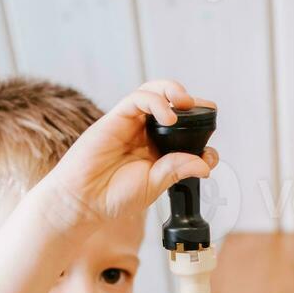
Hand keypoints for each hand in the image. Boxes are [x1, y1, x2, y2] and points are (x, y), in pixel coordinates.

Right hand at [34, 79, 217, 229]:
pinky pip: (137, 99)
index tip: (210, 150)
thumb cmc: (113, 196)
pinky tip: (168, 117)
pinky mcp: (115, 118)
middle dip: (191, 103)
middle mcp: (144, 133)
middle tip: (206, 109)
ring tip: (186, 103)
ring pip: (154, 93)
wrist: (83, 200)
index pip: (183, 132)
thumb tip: (206, 164)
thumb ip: (177, 170)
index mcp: (156, 150)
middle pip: (170, 104)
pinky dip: (156, 102)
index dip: (201, 133)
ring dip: (173, 91)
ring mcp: (130, 124)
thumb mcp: (154, 185)